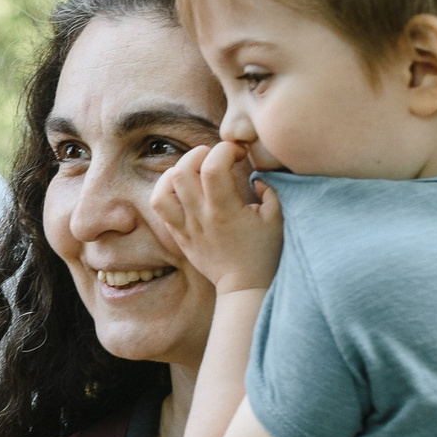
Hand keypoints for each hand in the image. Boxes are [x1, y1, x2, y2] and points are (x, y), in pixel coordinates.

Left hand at [147, 142, 281, 295]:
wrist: (244, 286)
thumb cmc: (263, 253)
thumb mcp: (276, 219)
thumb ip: (270, 191)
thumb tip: (255, 176)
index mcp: (225, 211)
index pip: (213, 167)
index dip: (225, 150)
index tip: (239, 154)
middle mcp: (200, 217)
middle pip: (183, 171)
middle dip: (200, 153)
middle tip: (216, 157)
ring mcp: (185, 226)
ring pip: (163, 189)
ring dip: (177, 171)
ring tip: (195, 170)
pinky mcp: (178, 235)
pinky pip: (160, 207)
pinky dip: (166, 189)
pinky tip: (183, 187)